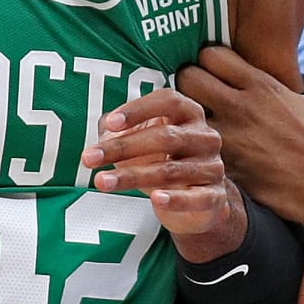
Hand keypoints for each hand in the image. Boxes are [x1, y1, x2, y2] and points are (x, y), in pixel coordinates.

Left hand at [80, 87, 234, 243]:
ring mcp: (213, 167)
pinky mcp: (215, 197)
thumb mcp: (141, 142)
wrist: (195, 203)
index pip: (169, 101)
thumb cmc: (163, 161)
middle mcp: (205, 137)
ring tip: (102, 182)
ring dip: (132, 176)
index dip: (139, 110)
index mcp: (189, 114)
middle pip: (165, 137)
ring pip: (171, 170)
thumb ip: (121, 131)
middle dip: (123, 148)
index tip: (111, 123)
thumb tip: (104, 127)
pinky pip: (196, 198)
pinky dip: (175, 199)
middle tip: (89, 158)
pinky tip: (155, 199)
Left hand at [177, 47, 303, 226]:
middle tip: (194, 97)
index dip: (207, 61)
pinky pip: (195, 151)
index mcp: (262, 85)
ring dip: (185, 119)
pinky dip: (192, 151)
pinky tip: (198, 154)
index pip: (212, 55)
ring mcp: (230, 137)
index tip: (211, 72)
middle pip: (188, 78)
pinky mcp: (227, 166)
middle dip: (186, 84)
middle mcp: (240, 106)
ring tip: (192, 125)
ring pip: (185, 115)